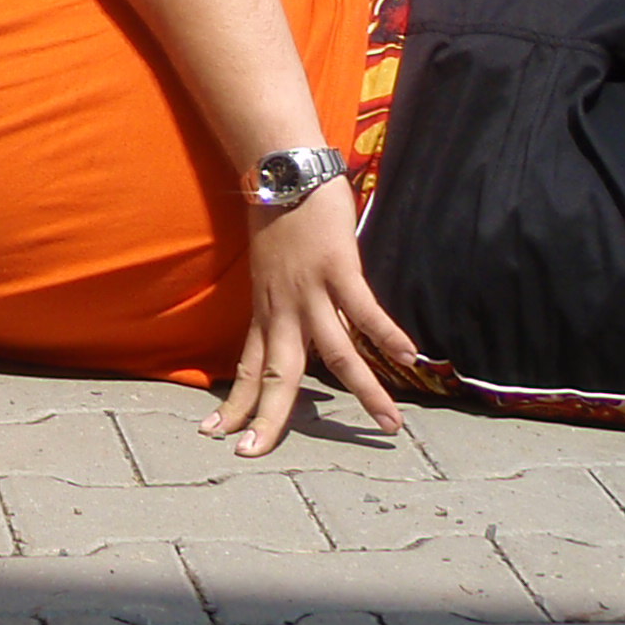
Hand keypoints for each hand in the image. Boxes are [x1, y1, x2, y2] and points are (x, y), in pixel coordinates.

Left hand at [206, 179, 411, 456]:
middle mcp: (284, 308)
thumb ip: (280, 307)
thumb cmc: (277, 218)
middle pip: (278, 373)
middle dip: (268, 416)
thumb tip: (295, 337)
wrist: (280, 169)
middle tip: (253, 455)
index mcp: (266, 311)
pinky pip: (364, 309)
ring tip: (390, 424)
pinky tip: (408, 357)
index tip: (217, 435)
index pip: (248, 368)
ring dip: (365, 391)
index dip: (236, 402)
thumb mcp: (266, 272)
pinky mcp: (339, 267)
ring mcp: (311, 290)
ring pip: (337, 352)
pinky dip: (387, 333)